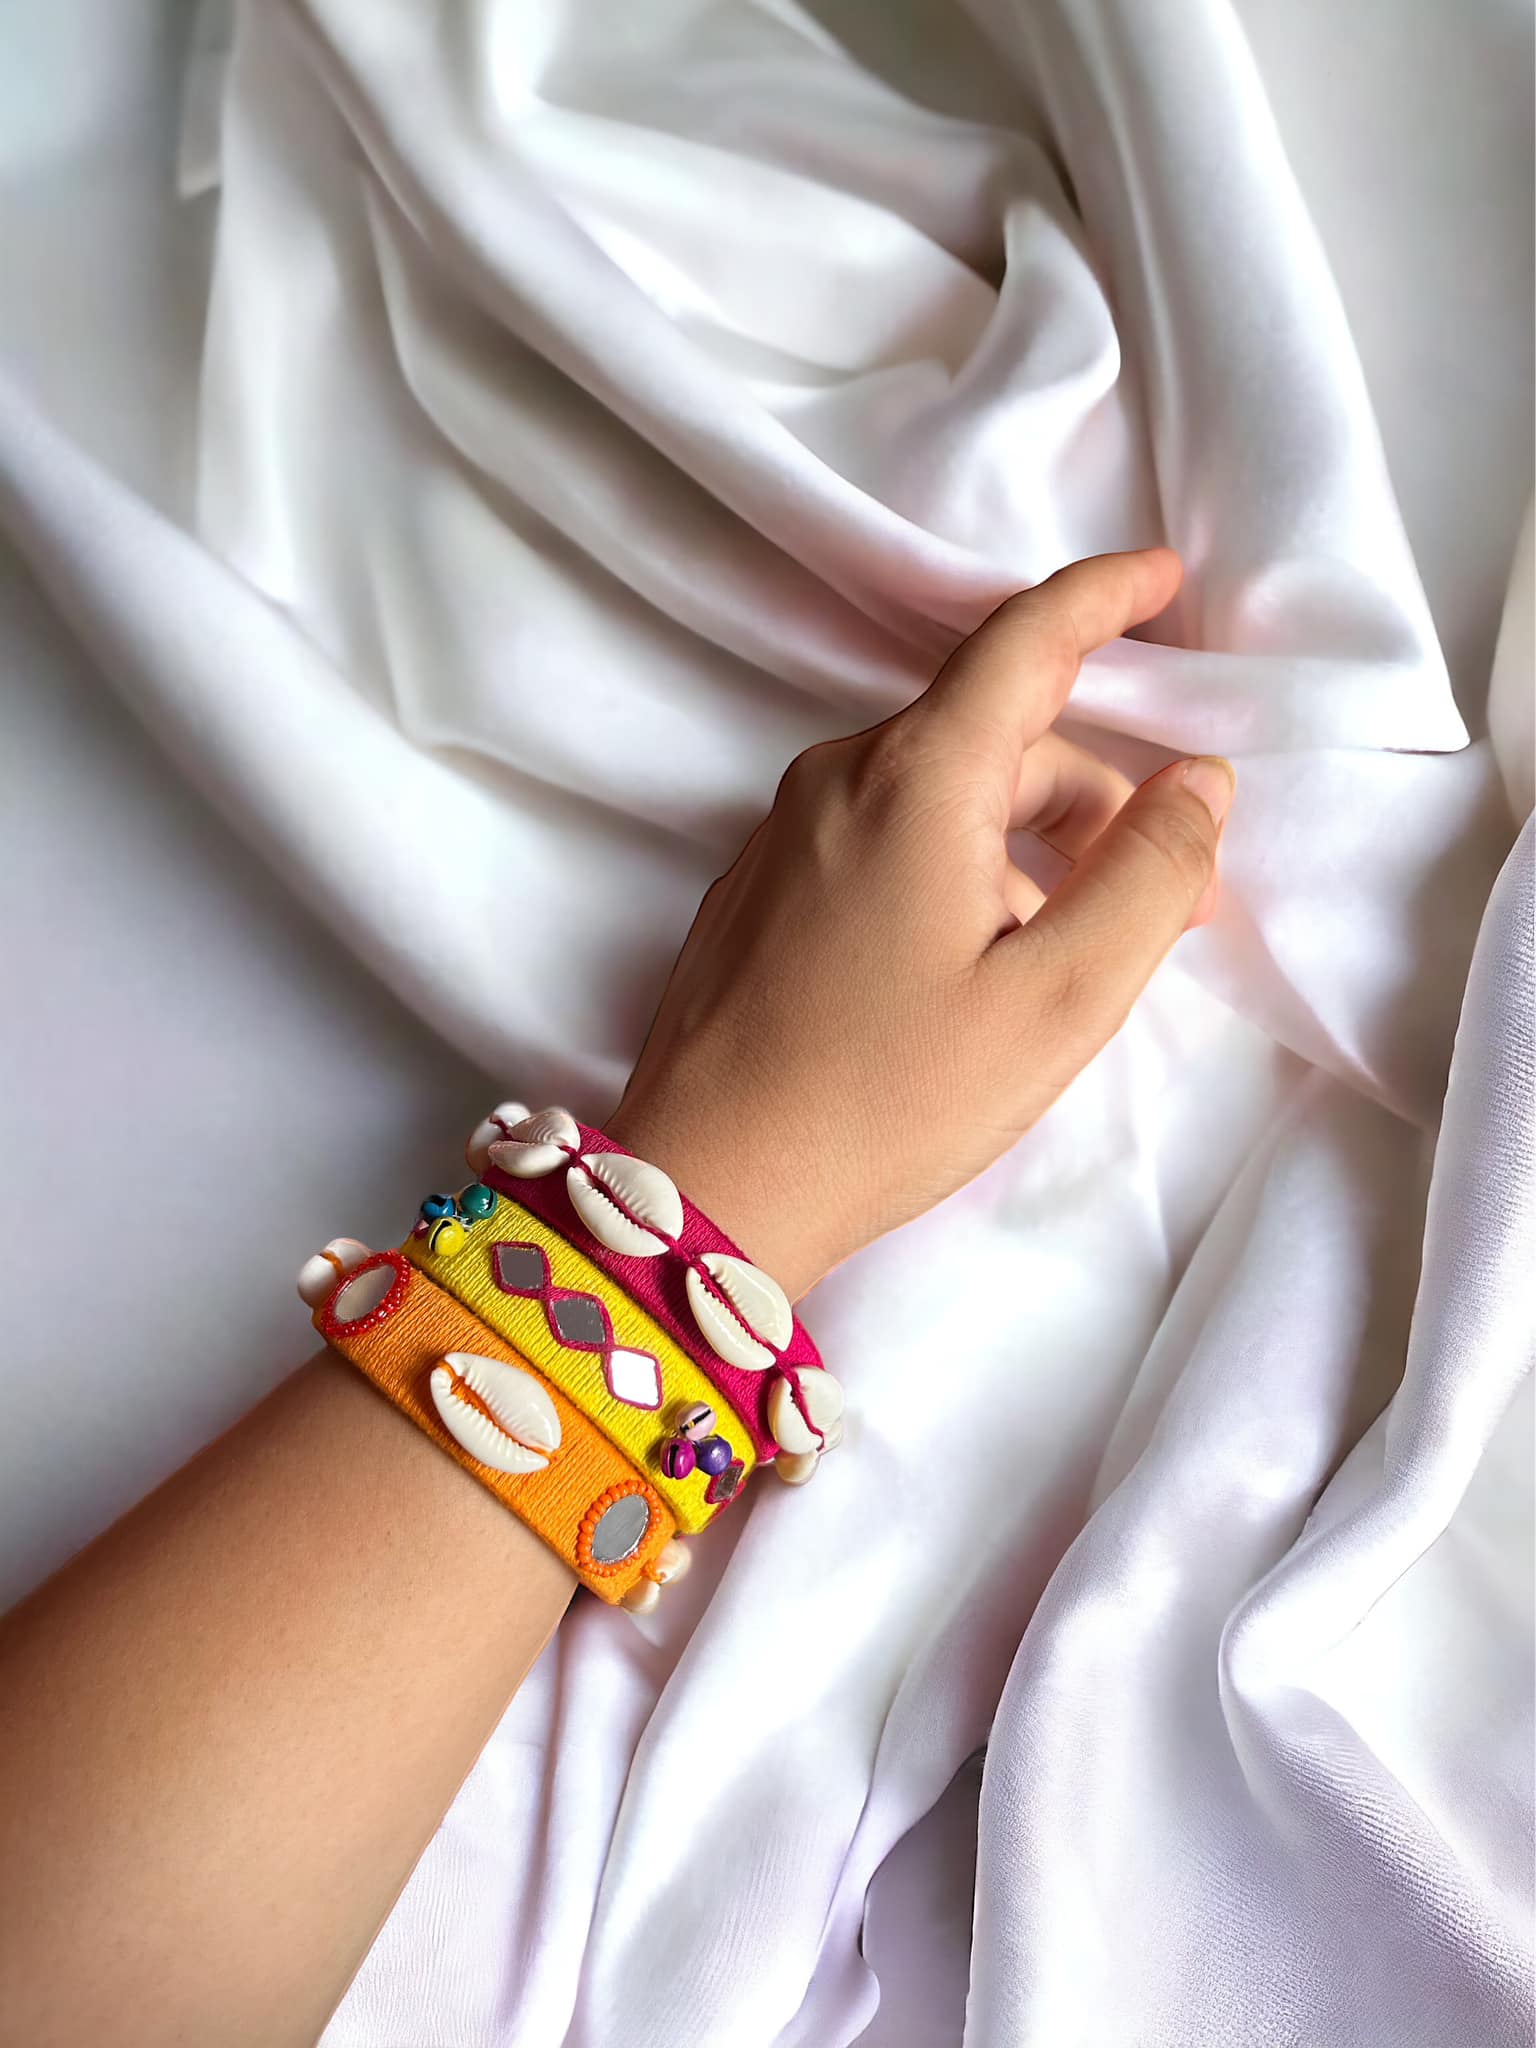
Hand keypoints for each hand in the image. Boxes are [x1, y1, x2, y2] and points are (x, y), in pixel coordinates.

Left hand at [610, 549, 1231, 1298]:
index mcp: (914, 778)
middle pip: (993, 736)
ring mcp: (783, 834)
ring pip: (937, 794)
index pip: (1024, 639)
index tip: (1165, 578)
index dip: (1104, 597)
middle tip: (1169, 898)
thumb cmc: (889, 1098)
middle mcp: (837, 779)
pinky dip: (954, 866)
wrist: (707, 1186)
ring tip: (1072, 953)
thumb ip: (1147, 876)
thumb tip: (1200, 780)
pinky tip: (975, 967)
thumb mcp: (1057, 998)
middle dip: (1094, 796)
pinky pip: (881, 838)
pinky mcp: (757, 891)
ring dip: (1025, 843)